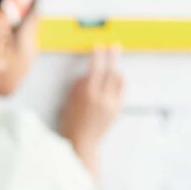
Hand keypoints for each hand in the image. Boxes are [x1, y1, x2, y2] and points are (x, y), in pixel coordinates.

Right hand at [56, 45, 123, 160]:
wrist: (82, 142)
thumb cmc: (71, 123)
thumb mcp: (69, 101)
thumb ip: (79, 86)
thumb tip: (87, 74)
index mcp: (88, 95)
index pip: (96, 69)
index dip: (98, 56)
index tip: (98, 46)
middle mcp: (102, 99)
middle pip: (111, 71)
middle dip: (113, 56)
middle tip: (114, 46)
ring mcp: (111, 105)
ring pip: (119, 80)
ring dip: (116, 69)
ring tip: (114, 62)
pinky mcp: (117, 110)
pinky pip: (120, 91)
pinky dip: (118, 82)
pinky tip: (115, 78)